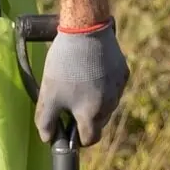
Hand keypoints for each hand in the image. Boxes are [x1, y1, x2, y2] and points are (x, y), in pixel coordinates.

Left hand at [35, 23, 128, 146]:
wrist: (86, 30)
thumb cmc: (65, 65)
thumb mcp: (48, 95)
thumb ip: (46, 121)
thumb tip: (47, 139)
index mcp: (93, 114)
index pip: (89, 139)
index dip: (77, 138)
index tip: (67, 128)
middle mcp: (110, 105)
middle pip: (98, 122)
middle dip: (84, 118)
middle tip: (68, 101)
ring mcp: (118, 88)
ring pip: (107, 104)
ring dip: (94, 101)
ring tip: (77, 82)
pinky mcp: (123, 72)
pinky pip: (112, 86)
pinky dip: (102, 84)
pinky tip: (89, 70)